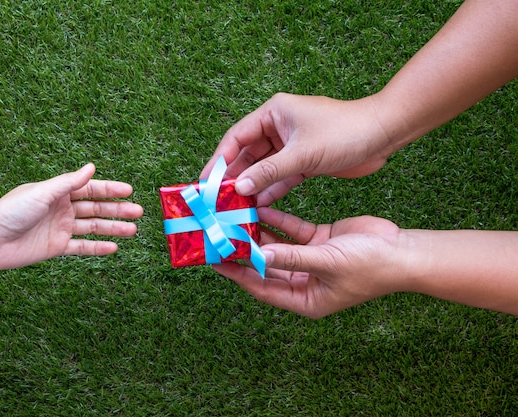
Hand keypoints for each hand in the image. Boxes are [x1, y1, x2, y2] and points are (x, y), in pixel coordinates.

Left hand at [0, 164, 142, 269]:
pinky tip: (113, 248)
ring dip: (113, 229)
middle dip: (117, 210)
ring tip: (132, 230)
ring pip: (93, 228)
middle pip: (96, 209)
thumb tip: (91, 167)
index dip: (110, 190)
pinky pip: (82, 247)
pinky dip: (98, 248)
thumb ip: (68, 182)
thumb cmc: (10, 212)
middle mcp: (62, 209)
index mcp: (58, 192)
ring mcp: (61, 228)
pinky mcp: (56, 247)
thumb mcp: (41, 193)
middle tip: (138, 212)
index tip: (129, 191)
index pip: (90, 189)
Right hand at [201, 93, 393, 205]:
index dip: (219, 160)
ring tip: (234, 208)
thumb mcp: (302, 154)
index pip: (236, 138)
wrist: (384, 134)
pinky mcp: (304, 161)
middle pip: (247, 155)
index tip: (205, 182)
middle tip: (217, 200)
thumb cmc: (345, 132)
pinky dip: (271, 190)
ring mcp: (291, 146)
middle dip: (234, 177)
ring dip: (252, 187)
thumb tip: (240, 188)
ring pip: (263, 169)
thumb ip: (269, 172)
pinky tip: (258, 207)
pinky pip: (281, 177)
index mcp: (273, 114)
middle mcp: (278, 128)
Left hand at [213, 207, 404, 318]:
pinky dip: (279, 219)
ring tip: (236, 218)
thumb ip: (291, 257)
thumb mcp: (327, 263)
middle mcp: (304, 282)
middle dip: (245, 250)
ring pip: (277, 245)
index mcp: (305, 299)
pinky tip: (261, 208)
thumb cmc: (371, 267)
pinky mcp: (319, 240)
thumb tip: (259, 254)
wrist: (403, 251)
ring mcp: (311, 260)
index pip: (262, 287)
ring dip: (259, 232)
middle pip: (266, 265)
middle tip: (221, 235)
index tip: (216, 261)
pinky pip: (292, 230)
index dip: (239, 274)